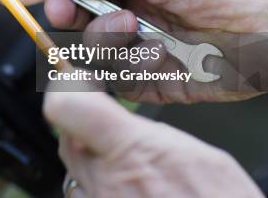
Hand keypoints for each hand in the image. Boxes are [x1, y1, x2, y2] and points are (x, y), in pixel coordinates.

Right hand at [9, 0, 267, 101]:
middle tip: (65, 9)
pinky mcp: (154, 82)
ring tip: (132, 28)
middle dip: (65, 17)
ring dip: (103, 41)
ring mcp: (140, 50)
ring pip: (91, 54)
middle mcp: (131, 16)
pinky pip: (118, 82)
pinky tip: (149, 53)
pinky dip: (124, 69)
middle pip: (73, 24)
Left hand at [44, 90, 262, 197]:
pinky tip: (131, 192)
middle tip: (110, 124)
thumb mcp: (201, 156)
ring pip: (75, 172)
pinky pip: (86, 197)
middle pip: (66, 138)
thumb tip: (127, 126)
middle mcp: (104, 182)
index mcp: (130, 151)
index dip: (65, 90)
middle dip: (82, 124)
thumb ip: (150, 135)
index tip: (75, 82)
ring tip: (131, 166)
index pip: (66, 108)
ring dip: (92, 160)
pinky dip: (100, 189)